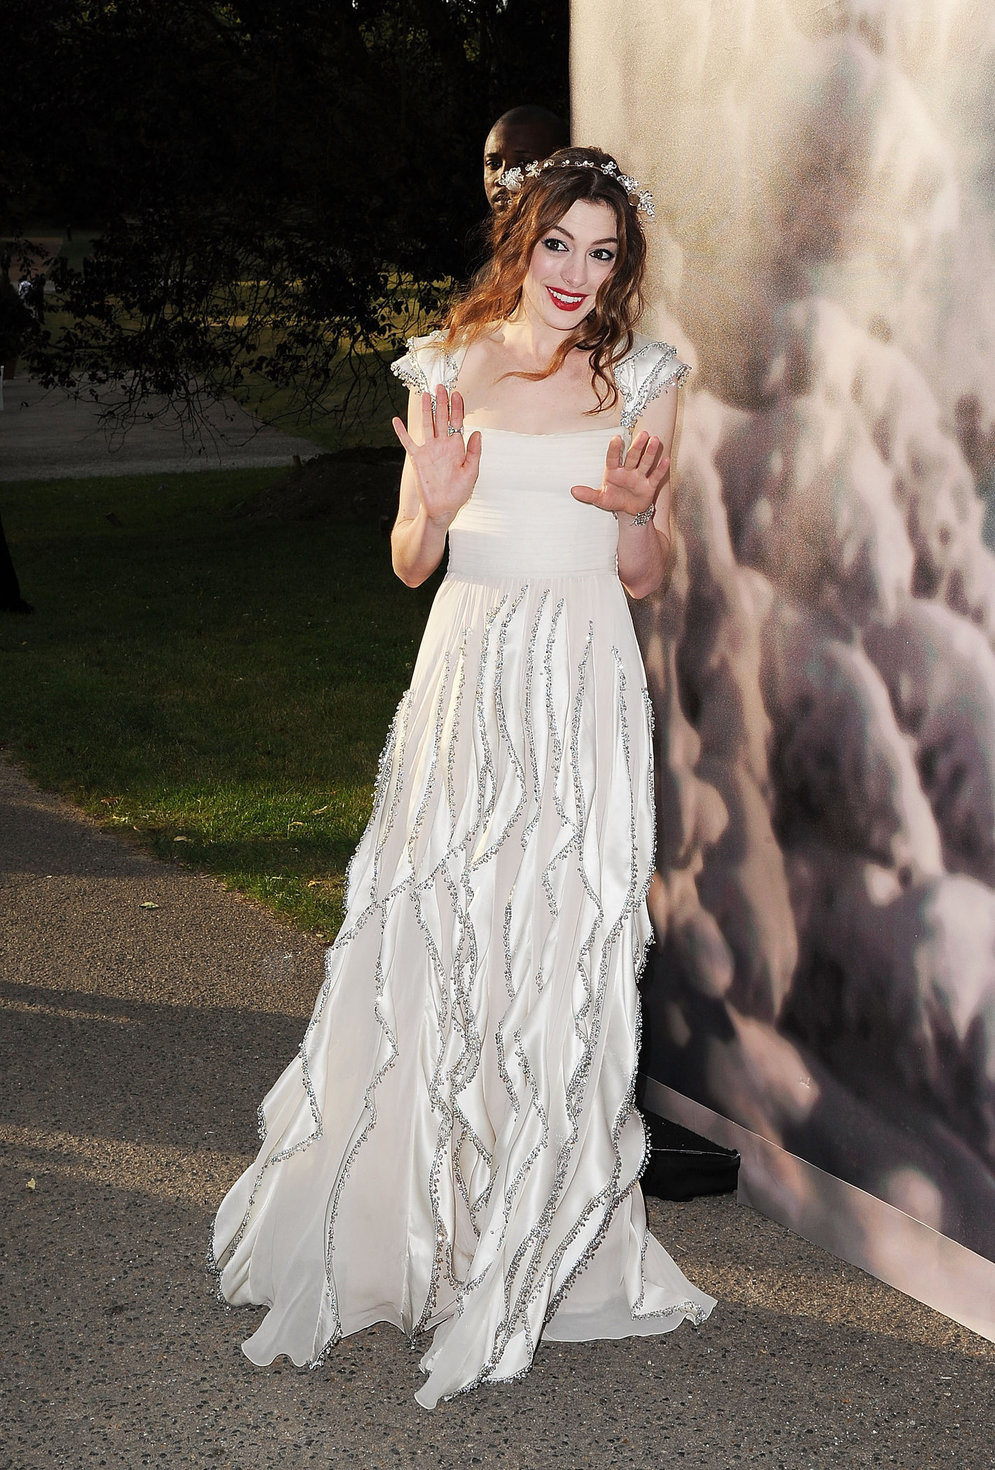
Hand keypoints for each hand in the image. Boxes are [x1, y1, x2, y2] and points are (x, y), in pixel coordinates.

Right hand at [392, 386, 481, 526]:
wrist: (442, 508)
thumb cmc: (458, 493)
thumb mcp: (471, 472)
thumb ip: (474, 452)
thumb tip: (477, 432)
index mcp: (457, 447)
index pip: (457, 422)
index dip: (457, 408)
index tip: (457, 394)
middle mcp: (442, 445)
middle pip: (442, 418)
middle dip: (442, 403)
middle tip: (441, 387)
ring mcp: (429, 450)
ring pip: (427, 425)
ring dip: (425, 410)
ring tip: (425, 395)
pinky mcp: (417, 458)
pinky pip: (408, 442)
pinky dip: (401, 432)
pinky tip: (396, 420)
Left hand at [570, 431, 669, 521]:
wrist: (629, 511)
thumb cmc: (614, 500)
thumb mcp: (600, 499)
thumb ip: (588, 494)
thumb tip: (573, 490)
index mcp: (613, 471)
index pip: (613, 458)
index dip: (615, 449)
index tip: (616, 438)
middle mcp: (627, 471)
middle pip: (632, 456)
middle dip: (637, 446)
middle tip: (643, 434)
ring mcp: (639, 476)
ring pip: (645, 462)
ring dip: (650, 452)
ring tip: (655, 440)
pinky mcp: (650, 485)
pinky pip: (655, 476)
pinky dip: (660, 469)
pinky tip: (665, 459)